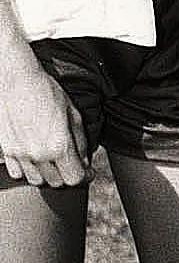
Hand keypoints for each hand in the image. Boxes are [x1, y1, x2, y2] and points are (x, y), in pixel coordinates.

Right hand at [0, 46, 87, 187]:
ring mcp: (18, 154)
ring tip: (53, 160)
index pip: (75, 178)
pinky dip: (28, 170)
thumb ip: (80, 142)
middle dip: (67, 175)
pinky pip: (17, 172)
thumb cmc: (46, 92)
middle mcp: (37, 154)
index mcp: (58, 146)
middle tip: (71, 163)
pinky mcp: (5, 150)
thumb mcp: (73, 114)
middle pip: (56, 182)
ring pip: (36, 180)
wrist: (15, 80)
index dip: (85, 176)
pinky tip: (35, 157)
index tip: (87, 170)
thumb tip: (84, 160)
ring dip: (47, 174)